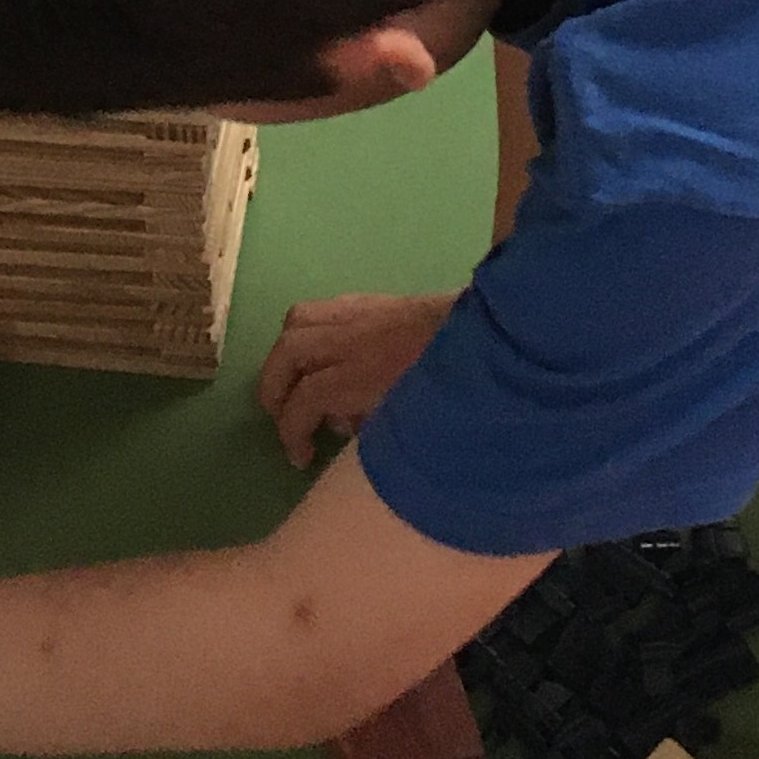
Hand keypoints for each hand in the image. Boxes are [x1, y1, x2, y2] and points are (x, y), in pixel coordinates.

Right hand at [257, 288, 455, 467]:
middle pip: (287, 354)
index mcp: (363, 373)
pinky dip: (306, 334)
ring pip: (295, 324)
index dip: (292, 433)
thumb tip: (340, 426)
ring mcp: (356, 314)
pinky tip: (320, 355)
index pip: (305, 400)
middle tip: (282, 419)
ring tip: (292, 382)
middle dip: (273, 391)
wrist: (485, 334)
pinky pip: (319, 310)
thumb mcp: (406, 417)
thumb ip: (366, 423)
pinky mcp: (365, 300)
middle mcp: (351, 339)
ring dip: (284, 356)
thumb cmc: (450, 386)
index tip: (300, 458)